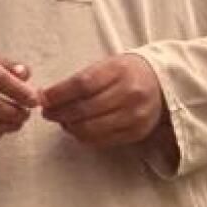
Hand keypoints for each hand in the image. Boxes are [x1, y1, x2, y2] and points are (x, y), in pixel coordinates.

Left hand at [42, 53, 169, 150]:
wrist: (162, 84)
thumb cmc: (128, 72)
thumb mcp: (107, 65)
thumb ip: (81, 80)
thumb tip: (48, 97)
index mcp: (120, 71)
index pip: (82, 85)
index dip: (58, 94)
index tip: (44, 98)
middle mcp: (129, 95)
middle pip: (84, 109)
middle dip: (60, 113)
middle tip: (48, 112)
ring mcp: (134, 117)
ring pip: (91, 129)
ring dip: (70, 127)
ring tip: (63, 121)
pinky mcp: (136, 133)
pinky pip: (101, 141)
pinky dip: (84, 137)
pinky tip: (78, 129)